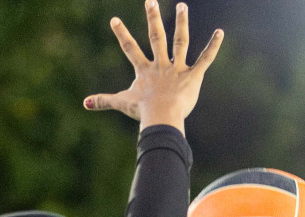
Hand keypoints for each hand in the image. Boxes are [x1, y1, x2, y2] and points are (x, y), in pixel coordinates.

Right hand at [84, 1, 223, 132]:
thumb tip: (84, 103)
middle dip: (152, 17)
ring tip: (182, 6)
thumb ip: (104, 101)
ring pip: (180, 41)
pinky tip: (220, 32)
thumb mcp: (122, 103)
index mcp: (145, 70)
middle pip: (156, 37)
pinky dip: (214, 46)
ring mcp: (177, 69)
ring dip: (181, 23)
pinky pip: (205, 59)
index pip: (131, 48)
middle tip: (150, 0)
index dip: (122, 34)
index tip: (115, 19)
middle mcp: (161, 65)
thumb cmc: (142, 112)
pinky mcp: (193, 76)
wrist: (161, 117)